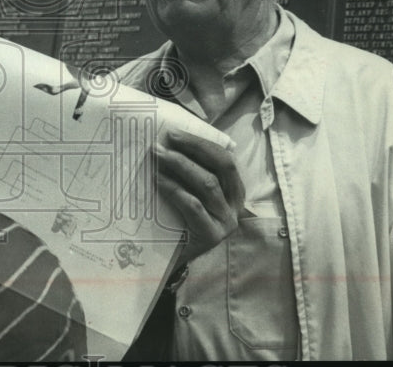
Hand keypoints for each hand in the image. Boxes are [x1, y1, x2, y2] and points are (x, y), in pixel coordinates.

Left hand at [153, 129, 244, 264]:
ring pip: (207, 183)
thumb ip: (188, 170)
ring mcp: (226, 221)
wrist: (167, 259)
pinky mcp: (212, 235)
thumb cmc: (177, 218)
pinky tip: (157, 180)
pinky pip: (193, 205)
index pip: (224, 157)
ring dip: (180, 164)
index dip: (200, 142)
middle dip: (193, 148)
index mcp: (234, 188)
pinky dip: (174, 188)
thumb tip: (168, 138)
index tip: (174, 132)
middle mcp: (236, 204)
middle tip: (165, 140)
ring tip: (157, 155)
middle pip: (221, 166)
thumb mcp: (188, 189)